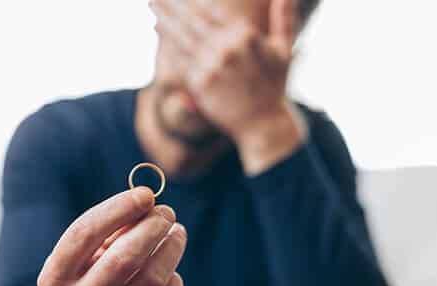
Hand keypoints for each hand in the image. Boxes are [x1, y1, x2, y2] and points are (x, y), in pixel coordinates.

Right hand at [37, 187, 186, 285]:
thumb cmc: (90, 269)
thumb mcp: (89, 248)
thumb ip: (113, 224)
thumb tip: (149, 202)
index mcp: (53, 278)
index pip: (84, 234)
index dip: (118, 209)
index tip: (145, 194)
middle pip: (124, 260)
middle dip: (151, 229)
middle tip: (167, 213)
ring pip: (152, 280)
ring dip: (171, 248)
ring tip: (176, 232)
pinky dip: (175, 281)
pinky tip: (170, 270)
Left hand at [151, 0, 306, 173]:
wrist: (263, 123)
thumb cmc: (274, 85)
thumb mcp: (284, 49)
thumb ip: (284, 18)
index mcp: (246, 36)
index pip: (213, 9)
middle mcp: (228, 48)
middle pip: (193, 19)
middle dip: (172, 4)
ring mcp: (212, 66)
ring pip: (182, 35)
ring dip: (164, 18)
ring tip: (152, 3)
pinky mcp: (200, 83)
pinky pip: (180, 58)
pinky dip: (166, 41)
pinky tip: (156, 28)